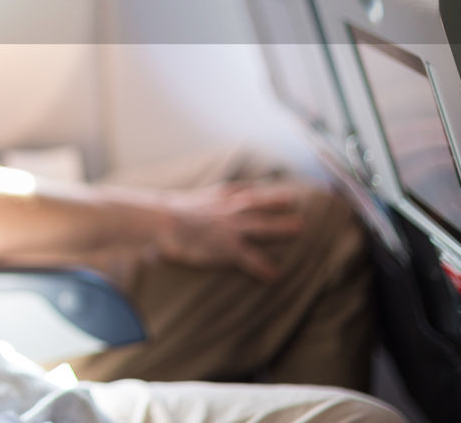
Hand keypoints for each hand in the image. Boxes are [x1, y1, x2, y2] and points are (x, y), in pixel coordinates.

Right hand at [143, 181, 306, 281]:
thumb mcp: (173, 201)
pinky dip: (264, 267)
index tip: (263, 186)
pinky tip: (276, 275)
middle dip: (275, 201)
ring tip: (299, 227)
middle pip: (256, 204)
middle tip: (293, 198)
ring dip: (281, 226)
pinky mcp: (229, 249)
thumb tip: (161, 204)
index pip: (237, 190)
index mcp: (212, 198)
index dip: (252, 189)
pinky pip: (252, 259)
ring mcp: (230, 229)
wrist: (162, 222)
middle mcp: (226, 211)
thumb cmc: (162, 213)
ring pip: (262, 226)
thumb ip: (179, 203)